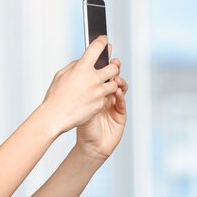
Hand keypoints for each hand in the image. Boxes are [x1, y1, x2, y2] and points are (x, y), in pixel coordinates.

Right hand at [41, 35, 119, 136]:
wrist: (55, 116)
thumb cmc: (56, 97)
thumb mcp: (61, 75)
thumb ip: (75, 65)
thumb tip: (83, 61)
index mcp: (82, 68)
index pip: (97, 47)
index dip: (102, 41)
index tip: (104, 40)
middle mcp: (93, 78)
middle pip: (114, 66)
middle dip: (112, 66)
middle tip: (108, 68)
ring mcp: (98, 92)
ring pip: (114, 83)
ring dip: (109, 83)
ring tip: (99, 86)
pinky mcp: (100, 104)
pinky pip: (106, 97)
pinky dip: (102, 97)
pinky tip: (91, 98)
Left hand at [75, 42, 127, 160]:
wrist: (89, 145)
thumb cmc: (81, 124)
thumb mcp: (77, 102)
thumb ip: (78, 87)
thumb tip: (74, 68)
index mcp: (95, 91)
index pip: (101, 74)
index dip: (103, 63)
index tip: (102, 52)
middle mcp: (107, 96)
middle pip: (112, 78)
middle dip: (113, 69)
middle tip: (112, 62)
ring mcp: (115, 105)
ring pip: (120, 89)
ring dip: (118, 81)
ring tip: (115, 77)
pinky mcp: (120, 115)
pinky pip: (122, 103)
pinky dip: (120, 96)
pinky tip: (117, 92)